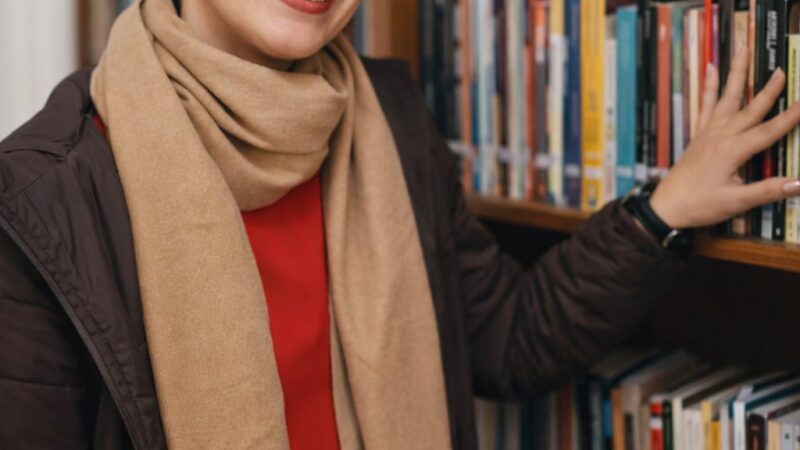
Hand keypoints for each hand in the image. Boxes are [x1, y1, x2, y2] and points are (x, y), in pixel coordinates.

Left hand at [649, 47, 799, 228]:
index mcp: (731, 151)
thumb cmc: (699, 205)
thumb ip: (767, 191)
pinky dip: (709, 86)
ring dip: (735, 73)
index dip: (790, 118)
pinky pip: (705, 104)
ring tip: (741, 48)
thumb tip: (799, 183)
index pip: (768, 131)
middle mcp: (720, 136)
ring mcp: (708, 133)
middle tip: (782, 70)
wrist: (666, 206)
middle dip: (769, 90)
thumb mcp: (736, 202)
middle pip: (750, 108)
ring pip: (726, 97)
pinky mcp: (700, 135)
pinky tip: (710, 68)